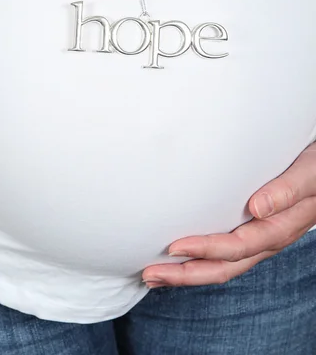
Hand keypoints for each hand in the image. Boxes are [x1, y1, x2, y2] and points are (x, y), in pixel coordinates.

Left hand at [142, 142, 315, 287]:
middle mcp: (268, 238)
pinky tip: (182, 256)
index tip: (174, 247)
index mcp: (280, 227)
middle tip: (151, 275)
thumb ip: (285, 190)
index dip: (205, 249)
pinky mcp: (255, 230)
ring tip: (157, 274)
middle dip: (186, 274)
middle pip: (225, 266)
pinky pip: (226, 254)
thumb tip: (257, 208)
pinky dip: (201, 258)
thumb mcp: (308, 174)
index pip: (237, 246)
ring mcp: (260, 237)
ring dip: (189, 271)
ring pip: (223, 265)